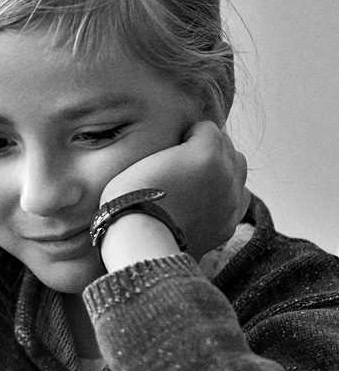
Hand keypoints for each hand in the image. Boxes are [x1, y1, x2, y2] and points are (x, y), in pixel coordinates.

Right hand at [100, 120, 250, 259]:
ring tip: (198, 179)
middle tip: (182, 162)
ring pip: (239, 168)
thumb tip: (180, 147)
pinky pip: (241, 197)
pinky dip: (228, 193)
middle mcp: (225, 173)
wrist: (138, 242)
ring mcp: (230, 200)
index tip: (170, 149)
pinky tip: (208, 199)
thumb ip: (170, 149)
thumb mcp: (143, 159)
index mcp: (206, 152)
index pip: (206, 128)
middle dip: (207, 148)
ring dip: (223, 167)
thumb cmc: (130, 199)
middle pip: (226, 145)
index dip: (185, 136)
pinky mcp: (228, 223)